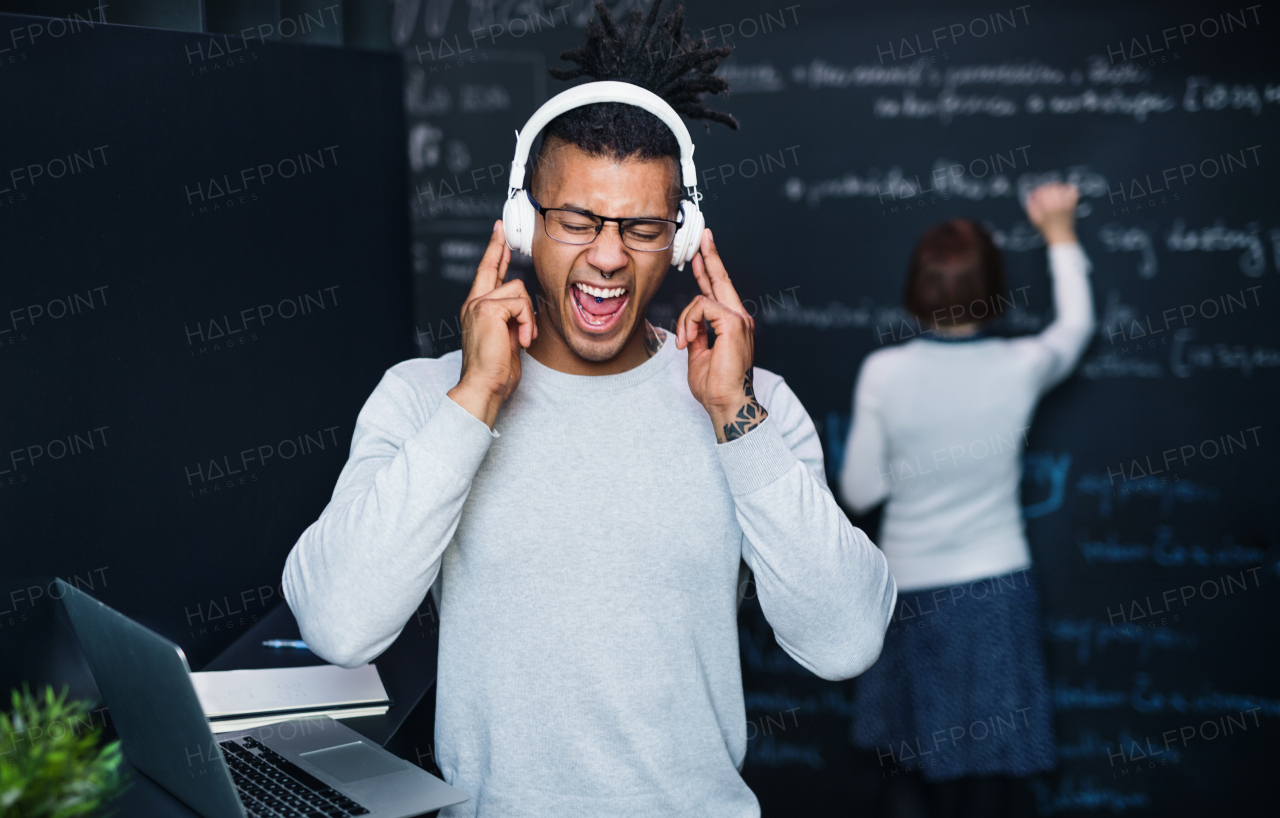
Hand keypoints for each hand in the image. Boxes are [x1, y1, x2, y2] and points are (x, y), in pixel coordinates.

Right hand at [446, 220, 536, 427]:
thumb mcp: (507, 339)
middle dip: (498, 247)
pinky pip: (520, 304)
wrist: (485, 385)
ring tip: (523, 338)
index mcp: (477, 310)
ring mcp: (479, 304)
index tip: (498, 235)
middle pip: (492, 267)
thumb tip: (524, 310)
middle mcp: (474, 303)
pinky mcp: (488, 309)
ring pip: (518, 291)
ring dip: (528, 316)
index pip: (486, 275)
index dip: (494, 254)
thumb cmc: (497, 370)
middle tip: (501, 228)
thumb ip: (511, 319)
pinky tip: (521, 341)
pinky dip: (527, 323)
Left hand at [675, 229, 767, 442]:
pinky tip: (688, 341)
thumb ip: (696, 335)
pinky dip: (689, 323)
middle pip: (721, 280)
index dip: (710, 270)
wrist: (726, 402)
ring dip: (685, 320)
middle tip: (705, 236)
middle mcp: (739, 318)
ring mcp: (739, 319)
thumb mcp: (699, 355)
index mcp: (732, 325)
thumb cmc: (714, 386)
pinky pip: (702, 308)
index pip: (720, 291)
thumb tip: (688, 327)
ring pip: (702, 298)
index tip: (703, 253)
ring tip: (683, 342)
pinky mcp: (733, 323)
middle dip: (711, 257)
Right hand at [1025, 182, 1078, 245]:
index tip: (1037, 192)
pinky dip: (1070, 189)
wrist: (1061, 236)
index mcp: (1047, 207)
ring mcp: (1066, 203)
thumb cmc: (1047, 230)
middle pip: (1052, 187)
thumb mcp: (1035, 219)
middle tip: (1045, 190)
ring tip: (1054, 189)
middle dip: (1047, 187)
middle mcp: (1057, 203)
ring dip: (1057, 186)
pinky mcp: (1072, 205)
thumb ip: (1031, 207)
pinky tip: (1065, 190)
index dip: (1038, 190)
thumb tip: (1031, 197)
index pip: (1042, 191)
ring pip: (1062, 188)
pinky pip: (1073, 192)